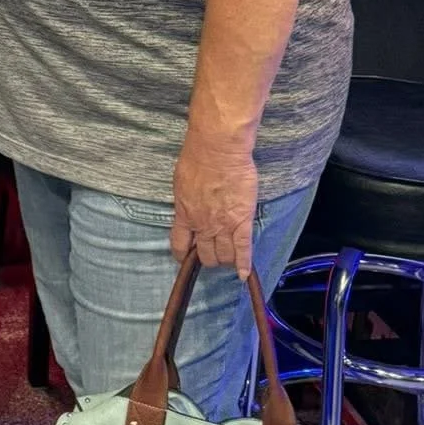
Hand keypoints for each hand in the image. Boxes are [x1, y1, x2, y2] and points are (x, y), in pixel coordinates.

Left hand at [171, 145, 257, 279]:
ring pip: (224, 255)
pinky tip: (244, 274)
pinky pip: (243, 248)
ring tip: (229, 258)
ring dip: (226, 260)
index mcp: (184, 214)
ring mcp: (223, 225)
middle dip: (208, 258)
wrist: (217, 150)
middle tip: (213, 254)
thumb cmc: (197, 158)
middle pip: (205, 254)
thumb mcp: (181, 183)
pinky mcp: (242, 221)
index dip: (183, 255)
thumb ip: (185, 201)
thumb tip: (188, 207)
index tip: (186, 258)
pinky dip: (244, 264)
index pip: (180, 244)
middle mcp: (202, 225)